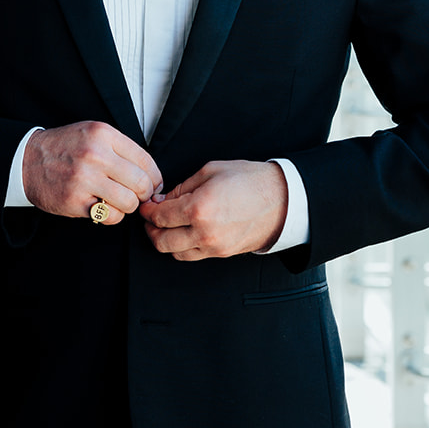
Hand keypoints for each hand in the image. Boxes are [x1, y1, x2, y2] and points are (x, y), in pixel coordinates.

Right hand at [22, 122, 162, 223]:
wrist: (27, 160)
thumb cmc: (64, 148)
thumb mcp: (92, 133)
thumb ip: (120, 148)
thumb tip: (151, 174)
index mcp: (103, 134)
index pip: (145, 160)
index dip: (155, 177)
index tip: (154, 185)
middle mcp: (95, 155)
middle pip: (141, 183)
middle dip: (144, 194)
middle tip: (138, 196)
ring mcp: (84, 178)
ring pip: (128, 202)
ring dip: (127, 206)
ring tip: (118, 201)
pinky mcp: (75, 200)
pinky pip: (109, 216)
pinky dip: (111, 216)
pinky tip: (103, 207)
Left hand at [139, 160, 287, 260]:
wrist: (281, 201)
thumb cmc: (250, 181)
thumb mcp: (212, 171)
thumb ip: (183, 187)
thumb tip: (163, 199)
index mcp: (198, 207)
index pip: (159, 216)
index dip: (147, 211)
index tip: (146, 205)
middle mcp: (203, 231)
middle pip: (161, 241)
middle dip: (150, 229)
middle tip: (150, 218)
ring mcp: (213, 246)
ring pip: (174, 253)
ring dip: (164, 241)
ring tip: (164, 227)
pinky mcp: (221, 254)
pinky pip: (192, 256)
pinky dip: (181, 247)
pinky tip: (182, 234)